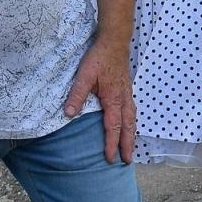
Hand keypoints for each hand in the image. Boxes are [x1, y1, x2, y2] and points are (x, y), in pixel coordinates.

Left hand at [63, 32, 135, 162]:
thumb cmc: (99, 57)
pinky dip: (132, 121)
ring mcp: (127, 93)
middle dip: (127, 145)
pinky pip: (132, 110)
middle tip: (127, 161)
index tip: (110, 159)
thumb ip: (77, 95)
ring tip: (131, 146)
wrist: (114, 41)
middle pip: (128, 127)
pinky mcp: (127, 87)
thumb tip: (69, 114)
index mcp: (113, 99)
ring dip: (132, 134)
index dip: (111, 144)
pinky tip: (129, 122)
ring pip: (132, 119)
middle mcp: (123, 99)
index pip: (113, 127)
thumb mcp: (84, 75)